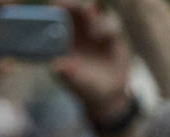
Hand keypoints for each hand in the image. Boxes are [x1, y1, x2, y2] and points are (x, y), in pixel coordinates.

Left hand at [50, 0, 132, 125]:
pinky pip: (112, 22)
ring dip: (91, 11)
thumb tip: (57, 66)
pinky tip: (103, 38)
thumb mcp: (73, 82)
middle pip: (76, 5)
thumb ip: (65, 73)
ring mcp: (95, 29)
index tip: (59, 4)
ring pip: (94, 8)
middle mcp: (77, 28)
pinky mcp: (112, 35)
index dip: (59, 6)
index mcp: (62, 34)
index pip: (58, 12)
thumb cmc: (84, 87)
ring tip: (91, 25)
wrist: (107, 95)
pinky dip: (107, 26)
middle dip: (76, 3)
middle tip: (80, 7)